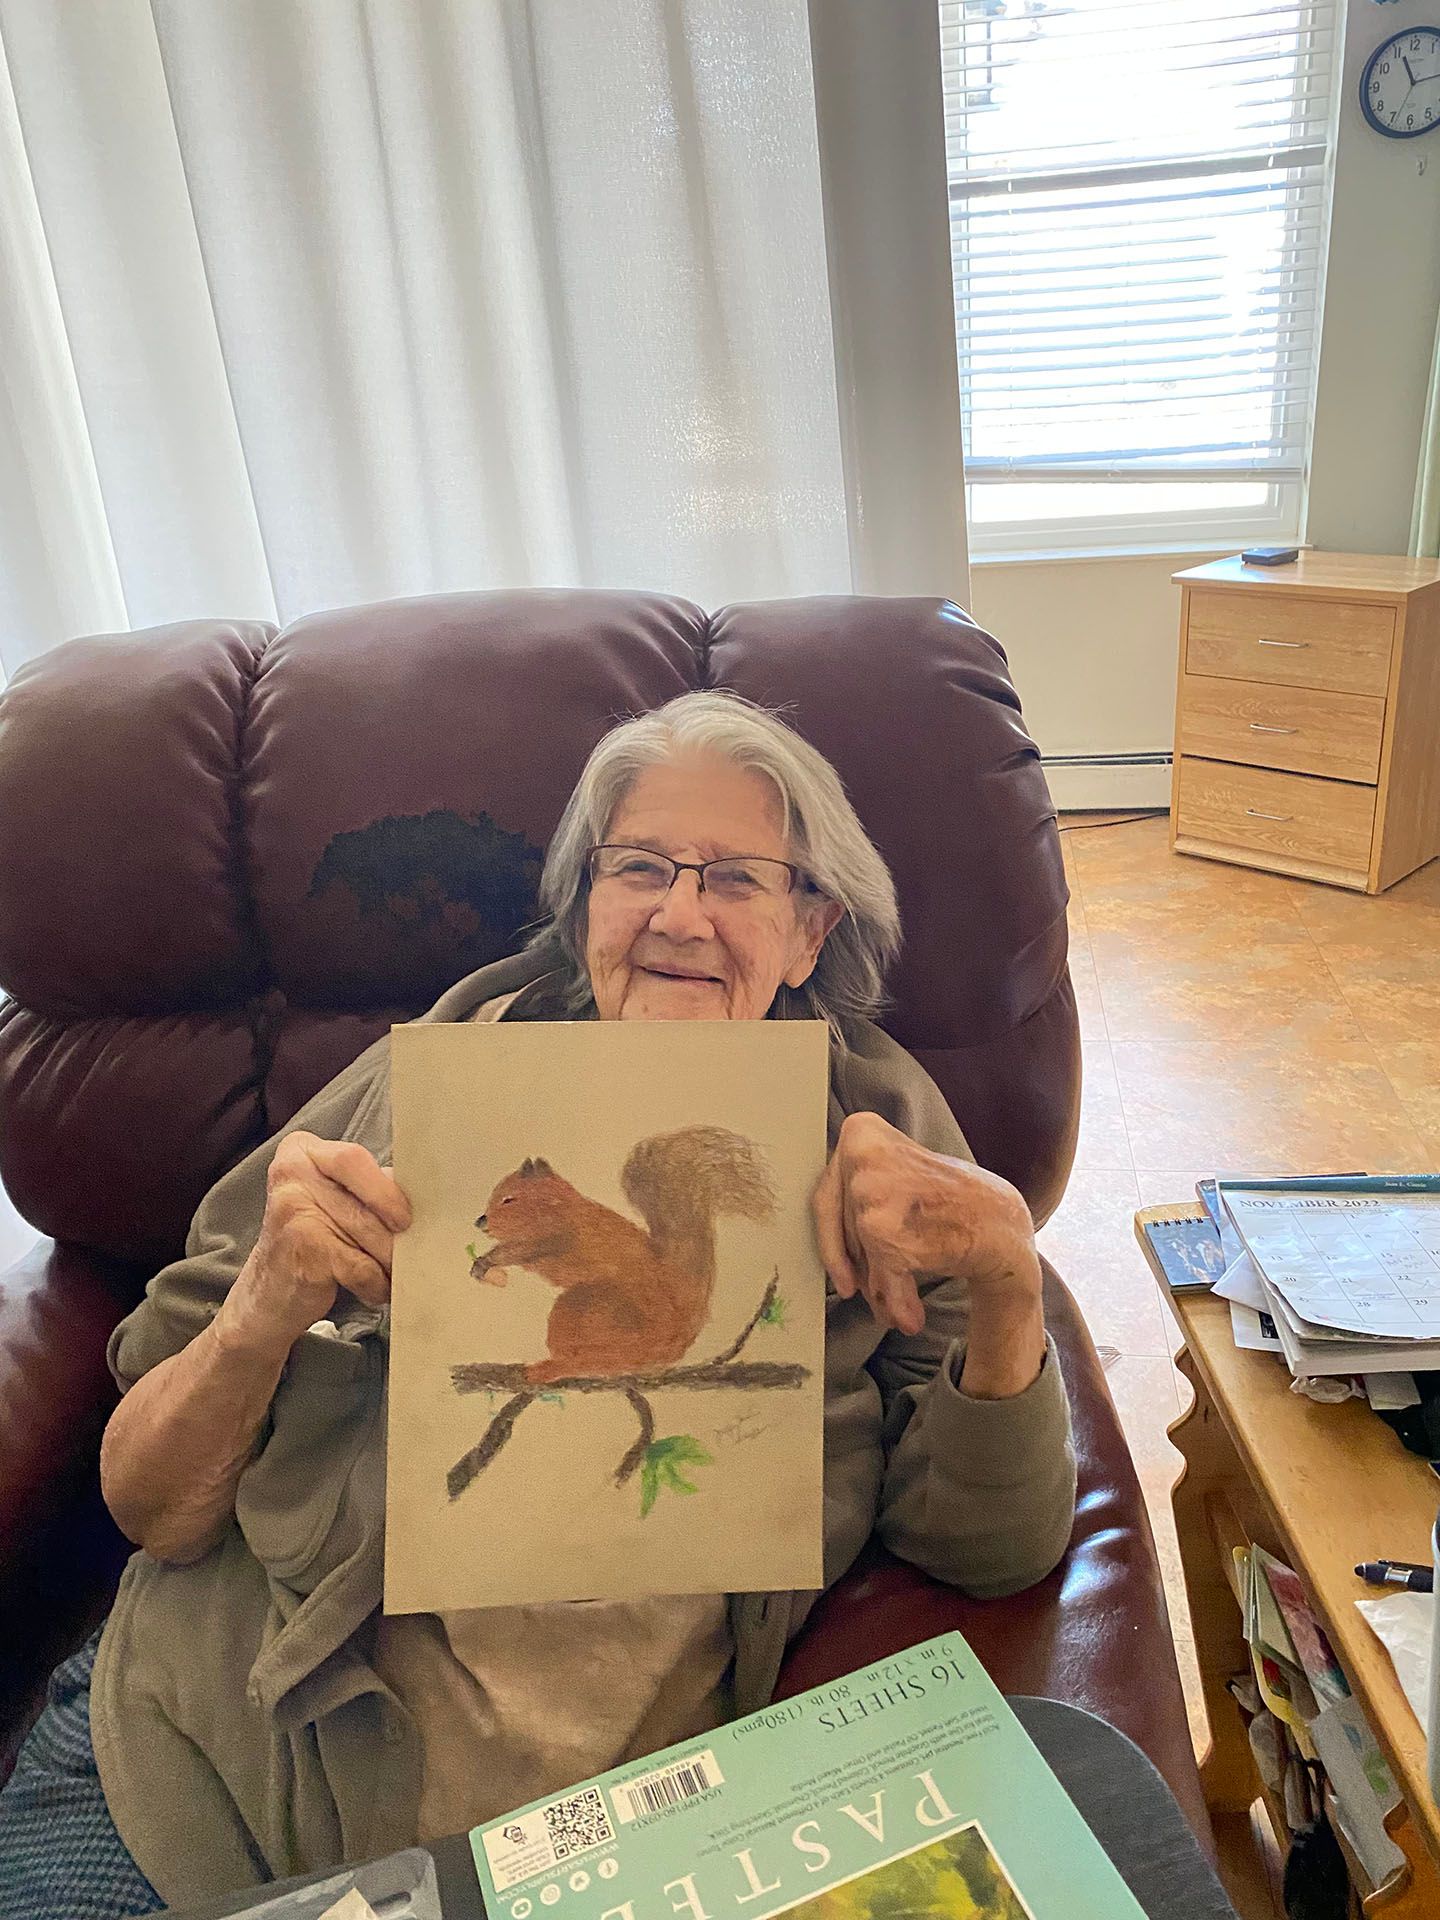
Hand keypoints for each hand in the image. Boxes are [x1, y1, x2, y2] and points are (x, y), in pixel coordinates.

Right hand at [222, 1133, 411, 1357]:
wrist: (268, 1294)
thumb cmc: (313, 1242)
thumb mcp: (334, 1200)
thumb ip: (370, 1186)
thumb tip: (431, 1194)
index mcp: (302, 1150)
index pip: (355, 1158)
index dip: (388, 1189)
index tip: (408, 1216)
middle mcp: (292, 1172)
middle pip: (365, 1198)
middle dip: (395, 1230)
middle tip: (415, 1250)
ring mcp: (292, 1209)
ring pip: (367, 1233)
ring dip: (390, 1260)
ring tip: (394, 1273)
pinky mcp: (300, 1249)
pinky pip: (360, 1266)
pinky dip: (375, 1283)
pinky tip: (374, 1290)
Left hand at [812, 1112, 1041, 1337]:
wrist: (1000, 1224)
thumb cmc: (951, 1203)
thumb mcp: (896, 1175)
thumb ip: (856, 1199)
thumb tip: (829, 1248)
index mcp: (861, 1133)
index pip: (828, 1196)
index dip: (832, 1240)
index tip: (841, 1272)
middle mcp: (862, 1155)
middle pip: (843, 1229)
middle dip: (858, 1266)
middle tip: (868, 1294)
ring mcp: (871, 1191)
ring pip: (860, 1253)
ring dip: (877, 1289)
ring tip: (895, 1312)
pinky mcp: (883, 1228)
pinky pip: (878, 1274)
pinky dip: (895, 1300)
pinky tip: (910, 1317)